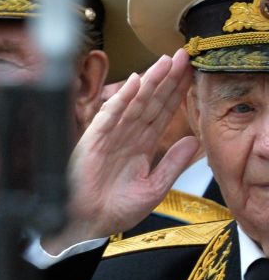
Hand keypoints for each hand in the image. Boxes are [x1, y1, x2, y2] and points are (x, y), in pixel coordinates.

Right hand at [48, 50, 198, 252]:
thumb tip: (195, 141)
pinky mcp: (93, 140)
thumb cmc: (113, 209)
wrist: (85, 224)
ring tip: (165, 62)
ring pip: (133, 103)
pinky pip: (110, 115)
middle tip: (182, 56)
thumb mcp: (153, 188)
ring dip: (149, 82)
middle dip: (166, 79)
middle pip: (150, 102)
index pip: (162, 113)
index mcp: (139, 146)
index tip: (191, 74)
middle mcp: (125, 136)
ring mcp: (109, 136)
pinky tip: (134, 82)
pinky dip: (121, 99)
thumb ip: (172, 164)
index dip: (176, 93)